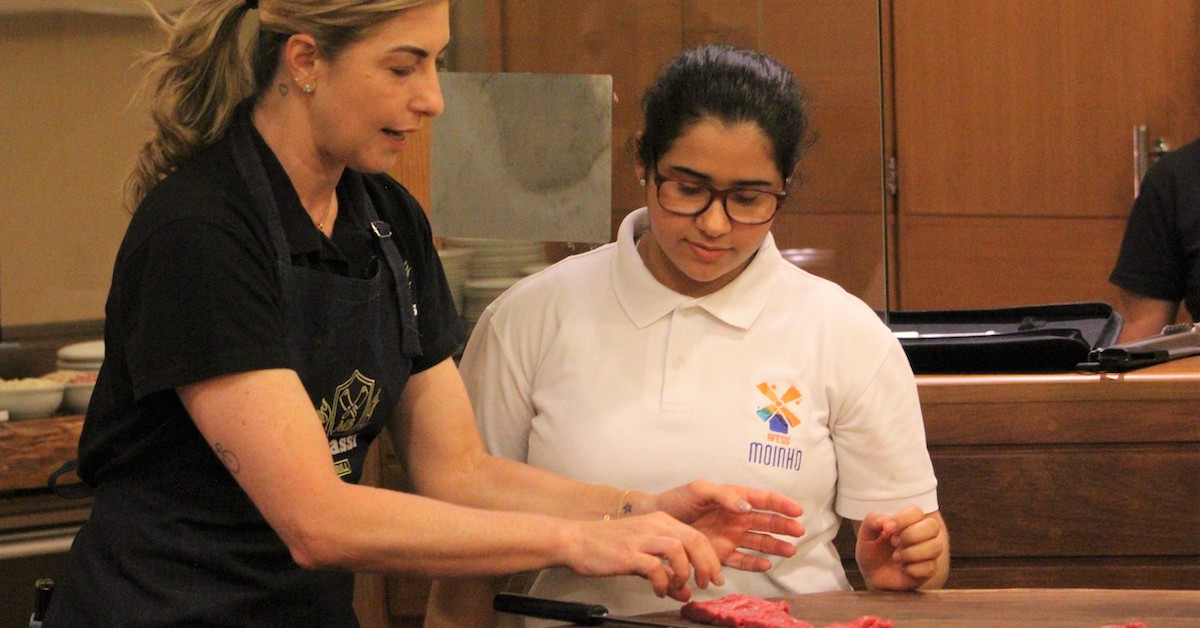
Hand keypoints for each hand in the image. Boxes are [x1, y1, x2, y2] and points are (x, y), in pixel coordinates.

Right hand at [563, 510, 722, 601]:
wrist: (575, 540)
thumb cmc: (607, 546)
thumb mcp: (642, 556)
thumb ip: (666, 572)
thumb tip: (685, 592)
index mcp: (660, 521)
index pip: (697, 536)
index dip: (711, 558)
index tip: (715, 576)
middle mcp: (654, 525)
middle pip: (694, 540)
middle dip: (706, 565)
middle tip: (705, 584)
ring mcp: (641, 538)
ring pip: (678, 550)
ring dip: (684, 573)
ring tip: (678, 587)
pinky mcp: (628, 553)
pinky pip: (655, 567)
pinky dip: (663, 582)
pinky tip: (658, 590)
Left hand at [648, 479, 804, 571]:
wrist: (657, 520)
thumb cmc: (677, 500)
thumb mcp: (699, 489)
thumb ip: (723, 495)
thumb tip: (746, 506)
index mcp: (734, 498)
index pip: (763, 499)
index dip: (781, 504)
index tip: (797, 510)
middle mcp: (736, 517)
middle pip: (766, 521)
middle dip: (784, 526)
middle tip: (799, 531)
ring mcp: (730, 536)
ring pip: (759, 541)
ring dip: (776, 545)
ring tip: (790, 550)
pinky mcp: (721, 553)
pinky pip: (742, 559)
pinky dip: (754, 563)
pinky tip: (767, 564)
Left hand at [854, 507, 948, 590]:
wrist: (872, 574)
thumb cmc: (872, 549)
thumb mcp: (866, 533)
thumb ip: (872, 521)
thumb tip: (883, 520)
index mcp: (909, 520)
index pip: (916, 511)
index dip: (903, 518)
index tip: (887, 528)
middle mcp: (923, 534)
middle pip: (932, 526)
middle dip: (910, 535)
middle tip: (894, 542)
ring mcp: (928, 552)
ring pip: (936, 547)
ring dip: (912, 553)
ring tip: (896, 557)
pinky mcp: (929, 570)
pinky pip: (930, 568)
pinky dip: (913, 569)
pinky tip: (903, 568)